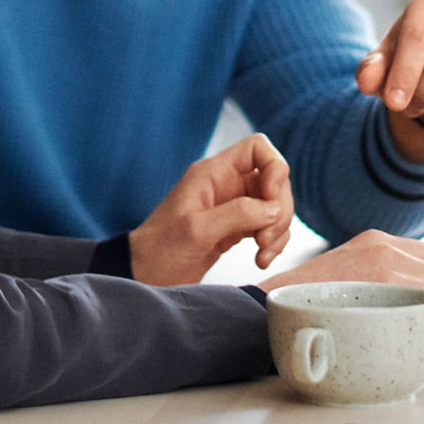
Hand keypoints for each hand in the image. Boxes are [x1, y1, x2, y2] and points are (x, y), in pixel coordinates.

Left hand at [129, 133, 292, 285]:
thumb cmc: (160, 250)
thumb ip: (237, 214)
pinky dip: (273, 242)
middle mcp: (225, 185)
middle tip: (265, 238)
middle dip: (279, 209)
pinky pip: (267, 226)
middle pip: (273, 180)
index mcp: (212, 173)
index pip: (257, 148)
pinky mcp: (235, 229)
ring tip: (263, 254)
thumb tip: (274, 208)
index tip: (270, 199)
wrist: (144, 276)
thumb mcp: (197, 229)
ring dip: (278, 229)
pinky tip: (261, 259)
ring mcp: (232, 207)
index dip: (274, 168)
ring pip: (274, 205)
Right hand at [256, 228, 423, 314]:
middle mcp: (386, 247)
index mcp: (376, 241)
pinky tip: (412, 331)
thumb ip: (375, 275)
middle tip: (419, 317)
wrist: (272, 307)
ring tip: (414, 326)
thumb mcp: (343, 272)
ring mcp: (388, 265)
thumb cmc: (305, 301)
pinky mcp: (388, 285)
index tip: (419, 300)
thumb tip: (408, 296)